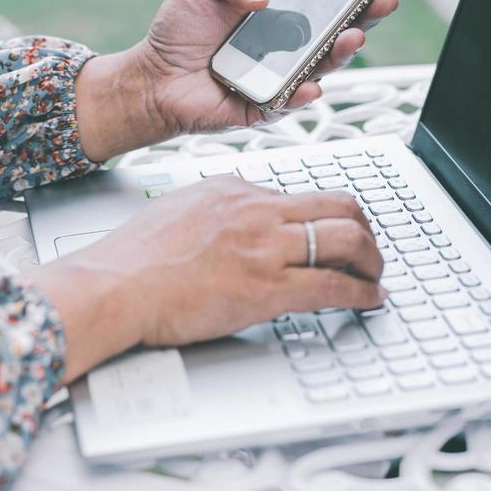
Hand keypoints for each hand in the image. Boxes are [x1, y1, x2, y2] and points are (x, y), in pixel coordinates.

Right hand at [29, 178, 385, 380]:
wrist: (115, 285)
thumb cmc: (133, 259)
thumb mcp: (178, 209)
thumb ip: (215, 211)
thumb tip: (237, 223)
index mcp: (234, 189)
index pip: (299, 194)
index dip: (327, 216)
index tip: (335, 231)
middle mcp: (257, 210)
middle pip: (339, 205)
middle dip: (365, 230)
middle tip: (369, 251)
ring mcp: (265, 247)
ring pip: (348, 239)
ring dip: (372, 260)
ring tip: (375, 277)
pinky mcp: (267, 288)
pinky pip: (333, 286)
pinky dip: (363, 294)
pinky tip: (370, 301)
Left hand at [75, 0, 399, 160]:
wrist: (151, 76)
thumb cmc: (177, 32)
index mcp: (279, 19)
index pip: (325, 4)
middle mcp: (285, 51)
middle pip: (335, 36)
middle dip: (364, 19)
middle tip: (382, 2)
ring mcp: (278, 81)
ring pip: (320, 70)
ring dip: (339, 56)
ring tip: (352, 37)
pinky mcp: (262, 109)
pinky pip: (288, 103)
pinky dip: (301, 94)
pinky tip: (309, 84)